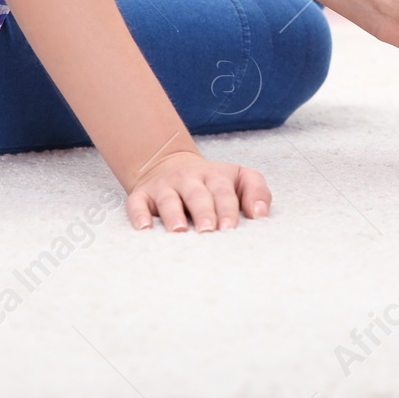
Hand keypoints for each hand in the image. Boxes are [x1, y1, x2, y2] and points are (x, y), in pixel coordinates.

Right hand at [124, 149, 271, 232]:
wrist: (171, 166)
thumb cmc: (212, 183)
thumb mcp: (239, 179)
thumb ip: (257, 192)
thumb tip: (261, 215)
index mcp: (215, 175)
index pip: (223, 191)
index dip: (227, 208)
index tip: (230, 228)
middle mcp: (189, 178)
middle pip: (197, 194)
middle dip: (204, 212)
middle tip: (209, 231)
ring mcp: (164, 186)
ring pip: (169, 199)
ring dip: (174, 215)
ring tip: (180, 231)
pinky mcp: (142, 195)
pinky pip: (137, 203)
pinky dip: (139, 215)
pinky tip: (144, 229)